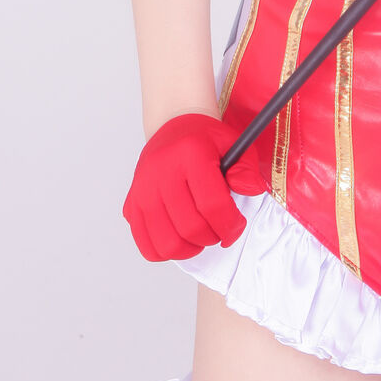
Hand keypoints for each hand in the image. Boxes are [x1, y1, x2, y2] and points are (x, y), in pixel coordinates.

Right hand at [122, 113, 265, 263]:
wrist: (173, 127)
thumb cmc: (205, 140)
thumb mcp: (234, 144)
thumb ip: (247, 168)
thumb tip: (250, 190)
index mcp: (190, 153)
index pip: (212, 204)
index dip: (231, 224)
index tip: (237, 225)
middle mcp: (161, 171)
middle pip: (191, 228)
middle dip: (213, 237)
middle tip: (220, 229)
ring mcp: (142, 190)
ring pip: (168, 244)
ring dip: (191, 249)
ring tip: (201, 235)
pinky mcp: (131, 205)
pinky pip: (147, 246)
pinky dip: (167, 252)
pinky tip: (180, 237)